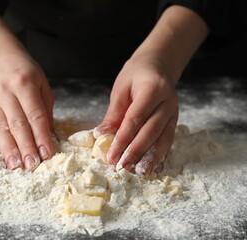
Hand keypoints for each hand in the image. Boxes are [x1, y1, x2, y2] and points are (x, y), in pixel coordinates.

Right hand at [0, 52, 54, 170]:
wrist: (2, 61)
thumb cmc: (27, 75)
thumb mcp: (43, 86)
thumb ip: (46, 112)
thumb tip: (51, 138)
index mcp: (24, 84)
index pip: (35, 115)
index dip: (41, 135)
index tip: (47, 153)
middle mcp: (6, 93)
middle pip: (17, 124)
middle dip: (25, 147)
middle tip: (32, 165)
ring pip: (1, 129)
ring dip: (8, 150)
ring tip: (16, 166)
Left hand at [94, 5, 208, 176]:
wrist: (158, 65)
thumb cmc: (136, 74)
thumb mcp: (120, 89)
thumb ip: (114, 113)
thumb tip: (101, 135)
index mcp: (153, 89)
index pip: (135, 119)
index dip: (122, 140)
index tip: (111, 155)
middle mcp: (168, 102)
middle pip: (150, 131)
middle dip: (135, 151)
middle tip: (121, 167)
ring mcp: (174, 112)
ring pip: (163, 138)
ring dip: (151, 158)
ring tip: (139, 173)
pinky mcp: (175, 120)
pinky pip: (168, 139)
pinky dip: (159, 153)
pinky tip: (150, 165)